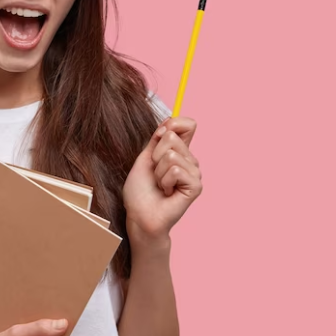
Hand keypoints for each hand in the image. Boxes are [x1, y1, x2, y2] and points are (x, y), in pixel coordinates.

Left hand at [122, 115, 202, 241]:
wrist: (139, 216)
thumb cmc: (140, 191)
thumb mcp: (145, 158)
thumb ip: (158, 139)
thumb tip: (170, 119)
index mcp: (180, 152)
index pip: (188, 124)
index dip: (173, 124)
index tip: (159, 136)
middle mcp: (190, 161)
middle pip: (172, 136)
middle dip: (155, 155)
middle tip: (155, 174)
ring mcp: (195, 173)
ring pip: (171, 154)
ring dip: (158, 171)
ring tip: (160, 185)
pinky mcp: (196, 186)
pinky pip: (175, 170)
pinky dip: (164, 181)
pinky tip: (166, 192)